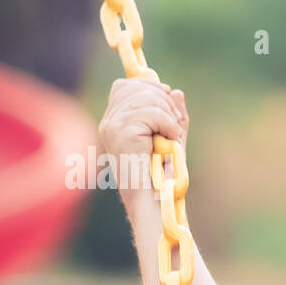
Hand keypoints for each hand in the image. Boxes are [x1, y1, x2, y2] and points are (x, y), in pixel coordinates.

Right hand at [98, 77, 188, 199]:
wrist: (153, 198)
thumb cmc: (161, 173)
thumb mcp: (171, 138)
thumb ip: (173, 115)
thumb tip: (176, 92)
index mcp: (114, 121)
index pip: (125, 86)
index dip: (150, 88)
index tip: (168, 106)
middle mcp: (110, 121)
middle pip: (137, 87)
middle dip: (164, 100)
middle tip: (175, 123)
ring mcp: (113, 125)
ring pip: (147, 98)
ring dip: (169, 115)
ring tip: (172, 135)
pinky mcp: (123, 132)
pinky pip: (153, 113)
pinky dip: (169, 124)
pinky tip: (170, 140)